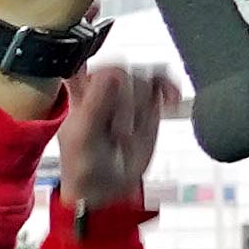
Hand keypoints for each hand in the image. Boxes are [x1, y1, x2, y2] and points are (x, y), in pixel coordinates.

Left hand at [51, 59, 173, 215]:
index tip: (109, 84)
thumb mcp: (82, 137)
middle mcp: (102, 88)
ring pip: (141, 76)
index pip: (86, 59)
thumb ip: (96, 104)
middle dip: (124, 101)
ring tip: (129, 134)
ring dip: (140, 105)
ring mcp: (126, 94)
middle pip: (120, 70)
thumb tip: (114, 74)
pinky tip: (170, 100)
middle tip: (117, 132)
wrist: (106, 188)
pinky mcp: (147, 102)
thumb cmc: (84, 165)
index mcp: (77, 91)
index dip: (99, 65)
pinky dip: (169, 86)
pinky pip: (161, 81)